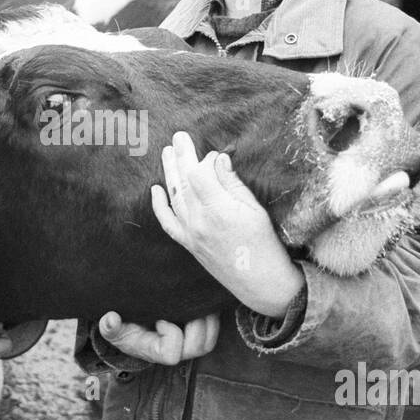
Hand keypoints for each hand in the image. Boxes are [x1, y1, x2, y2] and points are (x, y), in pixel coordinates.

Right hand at [98, 311, 219, 365]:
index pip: (172, 354)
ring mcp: (188, 342)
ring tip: (193, 300)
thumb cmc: (123, 324)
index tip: (160, 318)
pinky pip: (214, 328)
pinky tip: (199, 298)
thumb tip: (110, 319)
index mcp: (155, 351)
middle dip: (196, 324)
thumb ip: (109, 326)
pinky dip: (210, 313)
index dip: (170, 334)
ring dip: (206, 317)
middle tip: (185, 305)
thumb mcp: (113, 325)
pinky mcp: (199, 331)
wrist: (133, 320)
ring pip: (209, 339)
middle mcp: (175, 350)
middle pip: (198, 347)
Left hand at [150, 132, 302, 317]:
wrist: (259, 282)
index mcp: (219, 210)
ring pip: (174, 197)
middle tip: (178, 136)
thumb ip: (232, 183)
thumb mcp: (254, 209)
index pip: (199, 174)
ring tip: (167, 153)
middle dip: (181, 156)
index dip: (205, 161)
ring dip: (169, 173)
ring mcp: (191, 233)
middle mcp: (200, 221)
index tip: (214, 156)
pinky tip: (155, 190)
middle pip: (184, 181)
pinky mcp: (188, 244)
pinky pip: (168, 222)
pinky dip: (160, 205)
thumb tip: (217, 159)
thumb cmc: (264, 243)